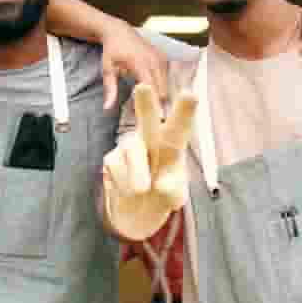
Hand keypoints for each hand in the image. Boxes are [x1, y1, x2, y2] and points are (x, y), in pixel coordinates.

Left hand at [100, 21, 169, 109]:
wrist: (120, 31)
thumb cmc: (112, 51)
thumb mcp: (107, 69)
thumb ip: (110, 89)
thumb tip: (107, 107)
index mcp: (139, 62)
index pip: (150, 87)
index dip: (153, 103)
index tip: (153, 117)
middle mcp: (153, 59)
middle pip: (161, 88)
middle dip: (158, 103)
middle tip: (153, 118)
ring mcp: (160, 57)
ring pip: (166, 84)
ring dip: (160, 96)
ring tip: (154, 107)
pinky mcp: (163, 57)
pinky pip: (167, 77)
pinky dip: (162, 86)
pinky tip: (155, 93)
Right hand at [102, 85, 196, 240]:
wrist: (138, 214)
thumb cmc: (162, 197)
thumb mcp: (175, 197)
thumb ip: (172, 190)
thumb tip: (160, 184)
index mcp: (173, 145)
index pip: (180, 127)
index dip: (184, 111)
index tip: (190, 94)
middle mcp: (150, 139)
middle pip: (147, 119)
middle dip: (145, 104)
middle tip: (142, 88)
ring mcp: (129, 147)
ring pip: (131, 150)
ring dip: (138, 173)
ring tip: (142, 190)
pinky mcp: (111, 159)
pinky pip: (116, 169)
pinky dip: (124, 186)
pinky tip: (128, 191)